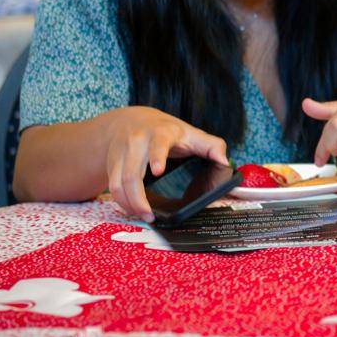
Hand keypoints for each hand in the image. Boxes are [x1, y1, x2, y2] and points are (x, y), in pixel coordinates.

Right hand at [99, 107, 229, 221]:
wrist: (133, 120)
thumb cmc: (167, 131)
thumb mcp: (192, 133)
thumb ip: (212, 146)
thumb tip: (224, 162)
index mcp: (160, 133)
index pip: (158, 144)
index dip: (157, 156)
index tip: (158, 170)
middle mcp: (137, 142)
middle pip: (132, 173)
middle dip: (138, 197)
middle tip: (150, 214)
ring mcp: (121, 153)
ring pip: (118, 183)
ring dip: (129, 204)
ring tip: (144, 216)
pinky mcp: (112, 164)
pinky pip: (112, 186)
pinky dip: (121, 201)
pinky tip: (132, 209)